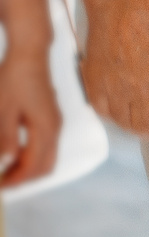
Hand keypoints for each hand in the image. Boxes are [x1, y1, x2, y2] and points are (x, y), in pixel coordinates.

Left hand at [0, 51, 61, 186]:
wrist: (29, 54)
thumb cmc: (14, 80)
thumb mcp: (3, 110)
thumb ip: (5, 140)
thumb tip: (5, 164)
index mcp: (45, 128)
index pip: (33, 166)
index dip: (15, 180)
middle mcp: (54, 128)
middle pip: (45, 166)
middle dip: (24, 179)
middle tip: (1, 182)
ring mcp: (54, 122)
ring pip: (46, 157)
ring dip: (27, 168)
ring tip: (5, 169)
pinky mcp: (50, 117)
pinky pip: (45, 146)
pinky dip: (31, 156)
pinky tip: (13, 153)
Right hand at [79, 0, 148, 146]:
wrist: (120, 7)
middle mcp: (140, 89)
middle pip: (145, 128)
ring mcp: (115, 88)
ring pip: (124, 123)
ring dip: (135, 129)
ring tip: (143, 125)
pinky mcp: (95, 83)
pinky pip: (103, 112)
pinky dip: (113, 117)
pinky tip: (121, 113)